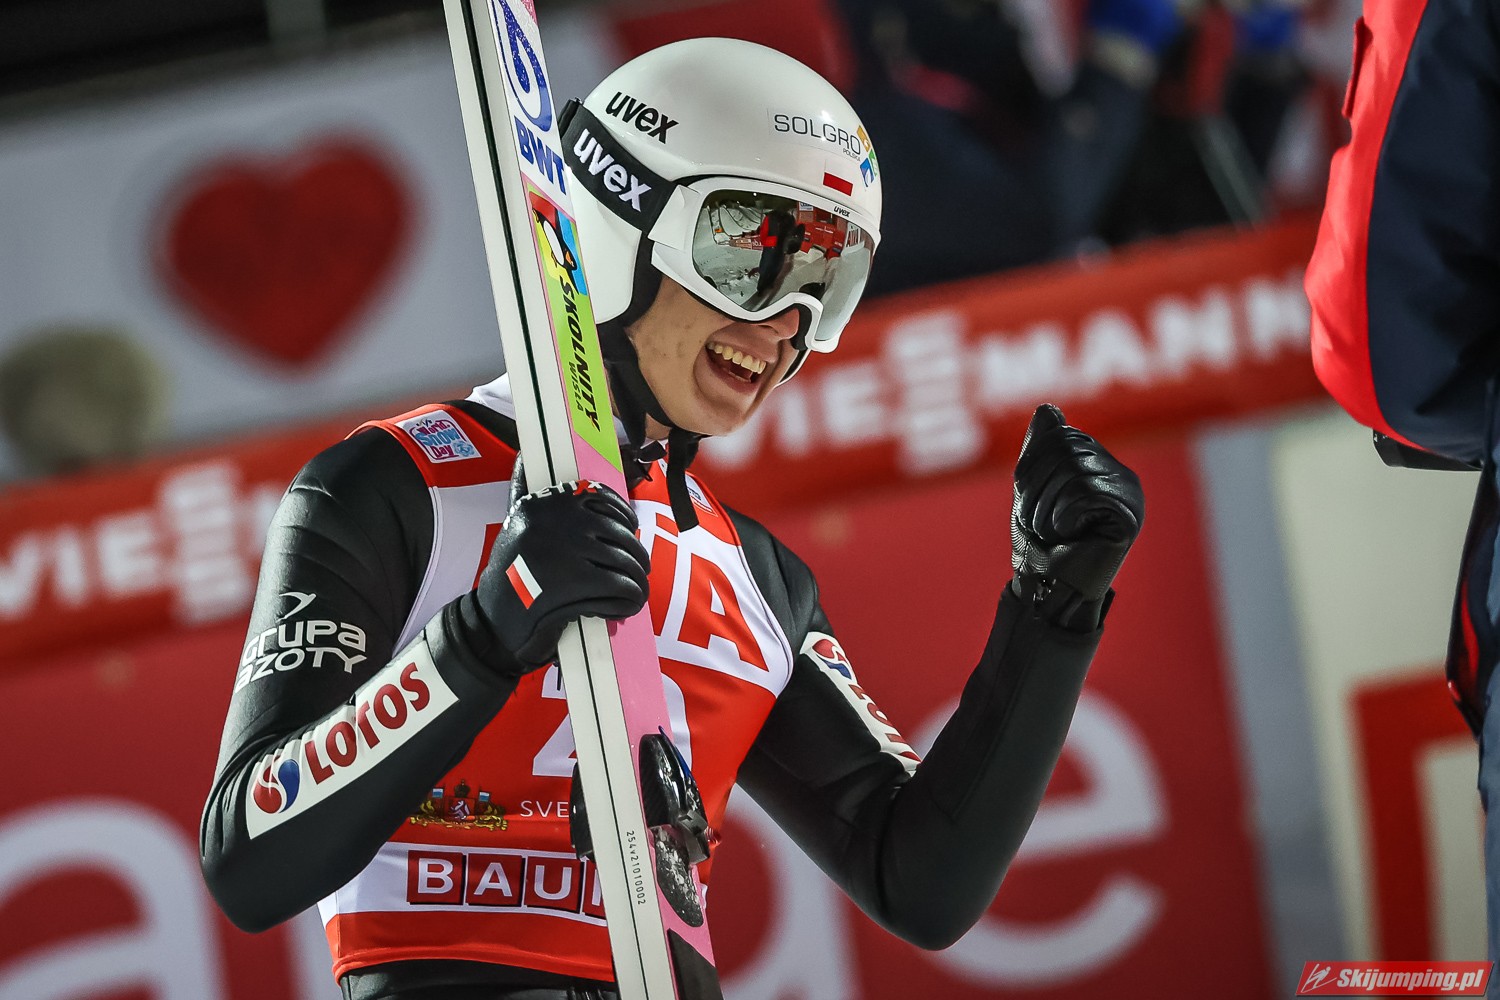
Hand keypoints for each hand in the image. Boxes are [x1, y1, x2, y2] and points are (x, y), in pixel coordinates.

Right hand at [458, 477, 649, 673]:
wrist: (491, 623)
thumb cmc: (510, 574)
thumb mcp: (513, 524)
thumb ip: (524, 489)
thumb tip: (526, 453)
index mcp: (543, 502)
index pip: (602, 498)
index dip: (624, 517)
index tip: (627, 532)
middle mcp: (553, 520)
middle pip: (620, 533)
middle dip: (635, 556)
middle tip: (636, 572)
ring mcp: (563, 550)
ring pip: (625, 562)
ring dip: (636, 582)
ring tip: (633, 592)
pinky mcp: (573, 584)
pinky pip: (621, 588)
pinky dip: (629, 601)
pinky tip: (623, 607)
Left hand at [1010, 404, 1143, 627]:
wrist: (1047, 592)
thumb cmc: (1040, 546)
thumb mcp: (1032, 489)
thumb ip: (1041, 450)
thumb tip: (1047, 408)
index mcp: (1102, 467)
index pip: (1063, 435)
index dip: (1034, 466)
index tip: (1033, 501)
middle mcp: (1123, 477)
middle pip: (1068, 449)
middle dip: (1037, 488)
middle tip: (1043, 523)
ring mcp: (1130, 497)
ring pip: (1073, 472)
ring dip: (1046, 508)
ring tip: (1055, 533)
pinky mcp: (1129, 517)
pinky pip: (1083, 494)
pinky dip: (1063, 518)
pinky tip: (1072, 538)